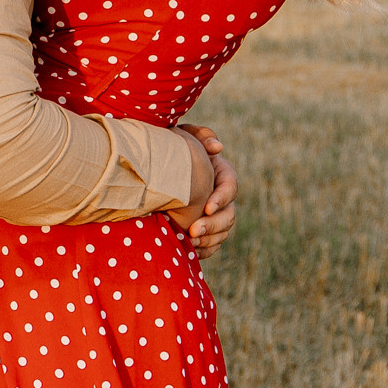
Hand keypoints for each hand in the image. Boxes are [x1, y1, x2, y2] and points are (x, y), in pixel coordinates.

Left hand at [173, 125, 237, 250]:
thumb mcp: (184, 136)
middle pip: (229, 215)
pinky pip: (213, 245)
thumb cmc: (172, 148)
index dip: (221, 198)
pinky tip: (190, 252)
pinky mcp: (206, 229)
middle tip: (193, 231)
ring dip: (209, 240)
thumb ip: (200, 135)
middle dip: (213, 225)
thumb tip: (217, 147)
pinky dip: (205, 250)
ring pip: (223, 232)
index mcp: (222, 173)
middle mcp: (222, 196)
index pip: (230, 187)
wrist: (157, 168)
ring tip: (189, 243)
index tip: (206, 207)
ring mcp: (216, 214)